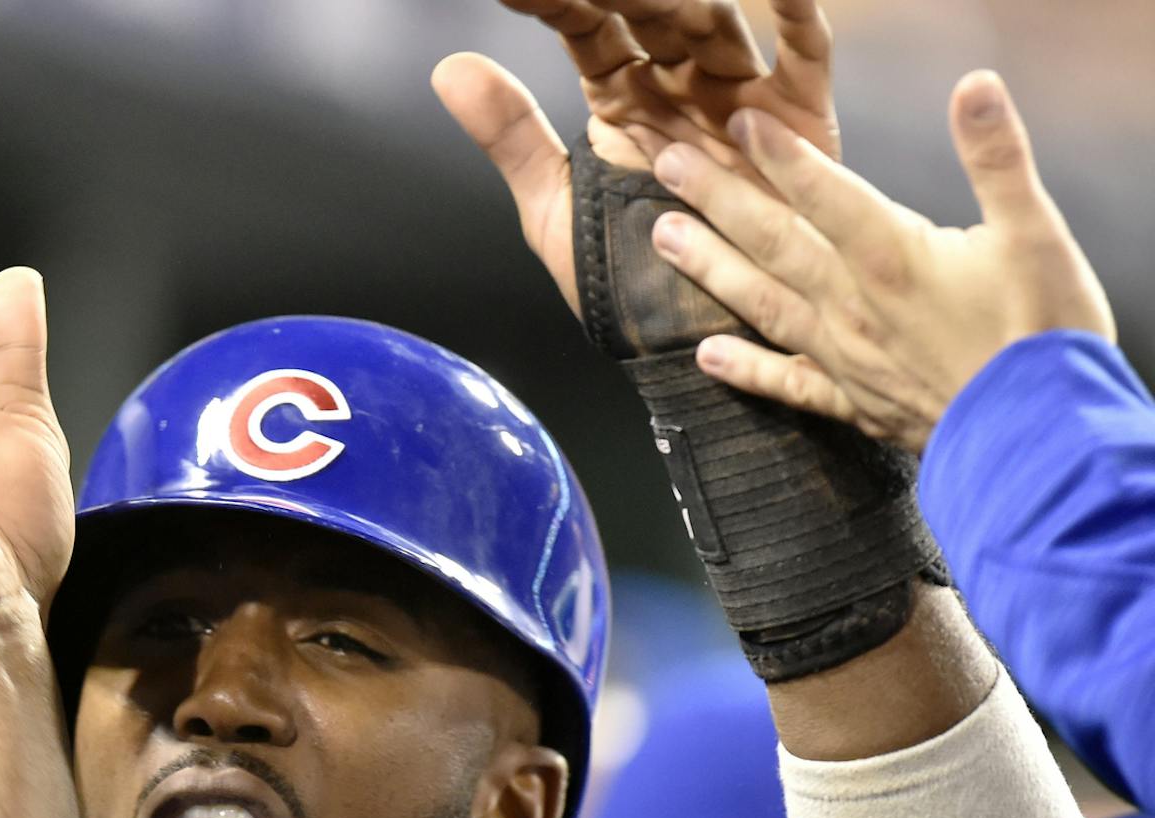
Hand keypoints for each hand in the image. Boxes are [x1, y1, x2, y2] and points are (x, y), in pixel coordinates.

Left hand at [433, 0, 837, 315]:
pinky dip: (800, 17)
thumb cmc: (624, 281)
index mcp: (622, 99)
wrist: (689, 347)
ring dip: (693, 3)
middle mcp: (680, 87)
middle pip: (656, 15)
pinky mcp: (798, 123)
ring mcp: (739, 99)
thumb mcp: (554, 208)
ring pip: (718, 28)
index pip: (588, 29)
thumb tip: (448, 68)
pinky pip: (806, 59)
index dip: (558, 3)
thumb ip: (510, 136)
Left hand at [646, 72, 1114, 452]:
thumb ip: (998, 158)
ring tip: (661, 236)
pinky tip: (705, 357)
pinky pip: (788, 383)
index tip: (738, 124)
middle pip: (773, 242)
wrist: (1041, 440)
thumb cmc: (1044, 335)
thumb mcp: (1037, 233)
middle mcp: (853, 306)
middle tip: (667, 167)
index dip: (780, 155)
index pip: (824, 194)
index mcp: (893, 259)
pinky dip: (745, 370)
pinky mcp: (854, 403)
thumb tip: (974, 86)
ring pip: (762, 303)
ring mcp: (845, 357)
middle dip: (718, 199)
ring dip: (709, 267)